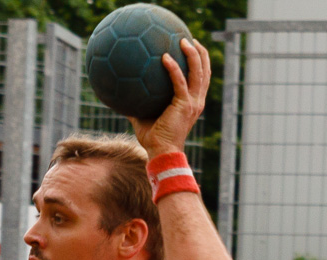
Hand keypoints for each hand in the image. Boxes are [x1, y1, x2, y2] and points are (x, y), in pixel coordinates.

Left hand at [127, 37, 209, 158]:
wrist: (161, 153)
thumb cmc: (153, 140)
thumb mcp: (144, 118)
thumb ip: (137, 104)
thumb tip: (122, 94)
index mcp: (192, 104)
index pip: (201, 79)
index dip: (199, 62)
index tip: (191, 48)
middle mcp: (196, 102)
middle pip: (205, 71)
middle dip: (200, 53)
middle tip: (188, 38)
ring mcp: (193, 103)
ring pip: (198, 72)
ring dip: (192, 54)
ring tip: (182, 40)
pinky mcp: (184, 105)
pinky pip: (180, 82)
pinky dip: (174, 68)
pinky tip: (164, 57)